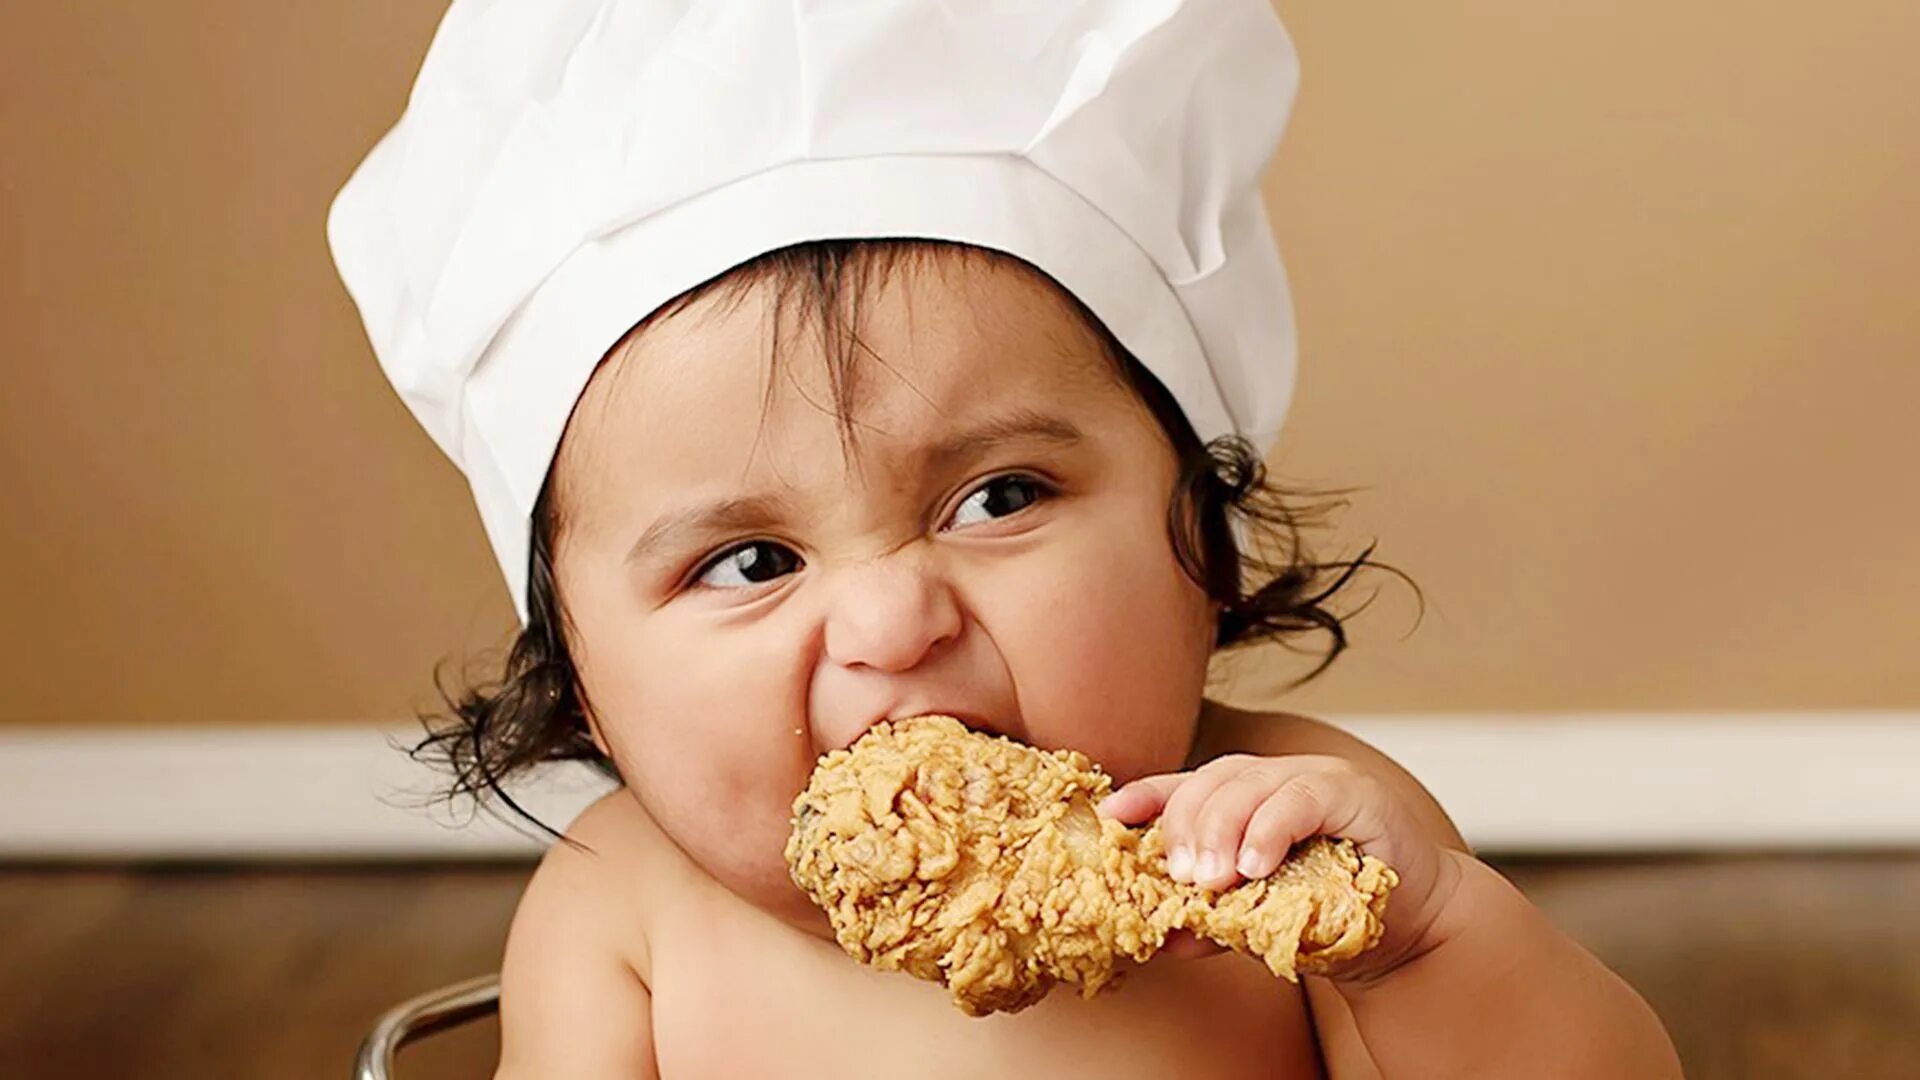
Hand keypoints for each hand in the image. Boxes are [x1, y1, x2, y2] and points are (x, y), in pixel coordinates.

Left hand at [1096, 753, 1464, 984]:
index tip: (1110, 818)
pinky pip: (1301, 799)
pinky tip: (1254, 865)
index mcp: (1245, 798)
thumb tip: (1163, 937)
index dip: (1145, 796)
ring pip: (1250, 785)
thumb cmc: (1330, 919)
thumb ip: (1213, 919)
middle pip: (1211, 782)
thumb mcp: (1257, 921)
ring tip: (1211, 879)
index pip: (1184, 785)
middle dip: (1185, 827)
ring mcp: (1315, 778)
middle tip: (1181, 876)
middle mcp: (1275, 778)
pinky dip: (1271, 830)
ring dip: (1222, 830)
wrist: (1408, 935)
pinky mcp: (1354, 793)